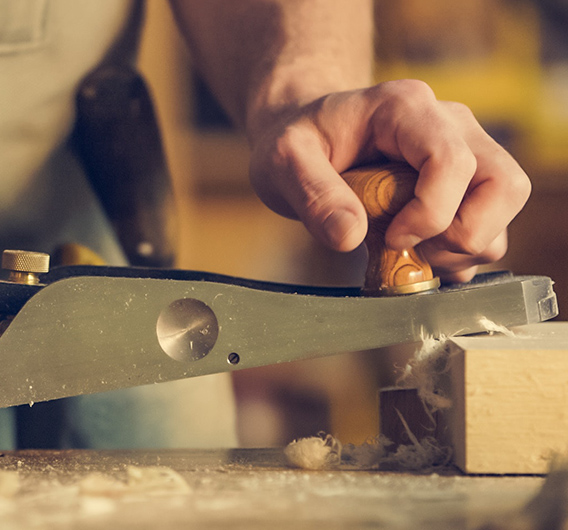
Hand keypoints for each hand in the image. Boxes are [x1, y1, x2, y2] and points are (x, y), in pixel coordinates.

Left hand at [246, 79, 530, 282]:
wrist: (308, 137)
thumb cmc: (298, 141)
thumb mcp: (284, 161)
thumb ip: (312, 194)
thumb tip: (350, 236)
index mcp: (406, 108)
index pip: (451, 161)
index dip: (430, 212)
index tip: (389, 237)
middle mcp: (449, 123)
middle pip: (503, 184)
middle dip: (463, 234)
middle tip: (411, 250)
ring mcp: (466, 150)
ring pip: (504, 207)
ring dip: (463, 248)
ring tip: (408, 253)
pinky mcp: (468, 182)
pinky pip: (492, 224)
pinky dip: (461, 253)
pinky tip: (417, 254)